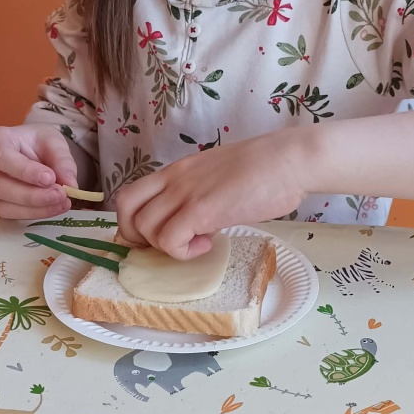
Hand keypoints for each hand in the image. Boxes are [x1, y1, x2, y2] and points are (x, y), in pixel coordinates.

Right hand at [0, 123, 77, 219]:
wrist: (31, 150)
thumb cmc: (37, 142)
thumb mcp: (54, 142)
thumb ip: (62, 161)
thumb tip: (70, 185)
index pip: (1, 156)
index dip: (24, 171)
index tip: (50, 178)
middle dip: (31, 195)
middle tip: (60, 195)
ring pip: (1, 204)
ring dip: (34, 208)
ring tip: (61, 203)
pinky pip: (8, 214)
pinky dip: (32, 213)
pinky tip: (52, 208)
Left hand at [114, 131, 308, 258]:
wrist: (288, 160)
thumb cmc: (265, 168)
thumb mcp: (219, 177)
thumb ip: (200, 194)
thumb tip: (198, 222)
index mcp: (177, 171)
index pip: (131, 194)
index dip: (134, 221)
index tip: (157, 236)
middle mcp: (174, 179)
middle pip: (125, 209)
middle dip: (136, 237)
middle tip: (166, 245)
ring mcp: (185, 193)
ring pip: (145, 228)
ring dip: (166, 245)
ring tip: (197, 242)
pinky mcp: (201, 210)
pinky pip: (170, 241)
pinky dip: (183, 252)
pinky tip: (208, 244)